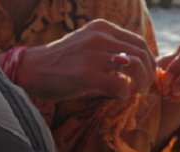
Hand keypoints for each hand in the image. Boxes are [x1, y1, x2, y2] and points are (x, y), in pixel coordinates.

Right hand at [19, 19, 155, 100]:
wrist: (30, 69)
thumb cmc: (62, 63)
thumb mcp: (89, 47)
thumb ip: (112, 52)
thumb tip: (142, 70)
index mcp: (102, 28)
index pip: (139, 42)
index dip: (149, 61)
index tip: (146, 75)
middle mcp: (100, 37)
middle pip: (142, 55)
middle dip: (149, 75)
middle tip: (144, 88)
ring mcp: (93, 55)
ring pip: (137, 68)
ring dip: (141, 84)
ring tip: (133, 92)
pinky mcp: (87, 74)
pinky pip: (122, 85)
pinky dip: (126, 94)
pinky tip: (118, 96)